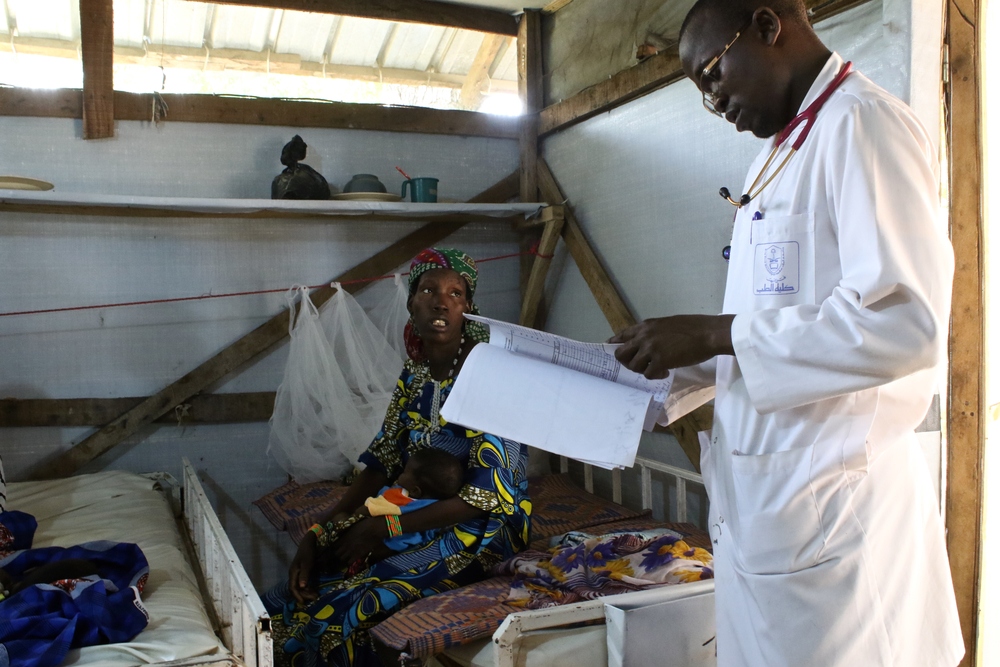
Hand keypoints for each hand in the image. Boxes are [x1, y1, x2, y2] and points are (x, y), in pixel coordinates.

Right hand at [288, 533, 318, 602]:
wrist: (308, 543)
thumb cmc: (308, 553)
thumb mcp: (307, 564)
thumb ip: (304, 575)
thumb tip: (301, 586)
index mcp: (293, 573)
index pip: (292, 588)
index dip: (297, 596)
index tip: (303, 602)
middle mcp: (293, 574)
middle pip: (296, 588)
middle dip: (303, 595)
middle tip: (314, 598)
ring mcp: (297, 573)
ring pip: (299, 587)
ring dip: (306, 592)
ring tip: (315, 595)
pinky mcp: (301, 572)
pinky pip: (302, 583)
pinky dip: (307, 587)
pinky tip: (314, 589)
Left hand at [331, 516, 387, 564]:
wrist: (374, 530)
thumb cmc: (365, 525)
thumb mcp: (353, 527)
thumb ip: (348, 532)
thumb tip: (345, 534)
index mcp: (343, 537)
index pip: (334, 545)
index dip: (335, 546)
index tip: (338, 547)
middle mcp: (345, 545)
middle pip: (336, 553)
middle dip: (338, 553)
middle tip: (342, 552)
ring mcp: (351, 551)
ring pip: (342, 559)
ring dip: (344, 558)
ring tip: (347, 557)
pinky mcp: (357, 556)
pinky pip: (349, 562)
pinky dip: (350, 562)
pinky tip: (352, 559)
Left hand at [610, 314, 735, 378]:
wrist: (708, 333)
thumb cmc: (692, 327)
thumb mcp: (666, 324)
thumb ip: (653, 332)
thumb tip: (645, 343)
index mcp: (646, 326)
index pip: (621, 335)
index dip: (615, 345)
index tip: (613, 351)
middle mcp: (644, 336)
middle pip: (621, 354)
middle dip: (627, 362)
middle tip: (640, 365)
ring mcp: (651, 349)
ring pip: (633, 366)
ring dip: (642, 370)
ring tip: (656, 369)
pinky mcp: (660, 361)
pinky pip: (648, 374)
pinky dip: (655, 376)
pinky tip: (666, 372)